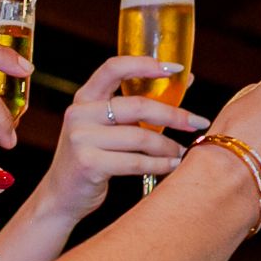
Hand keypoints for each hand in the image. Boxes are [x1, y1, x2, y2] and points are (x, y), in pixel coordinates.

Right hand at [33, 57, 208, 221]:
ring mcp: (81, 138)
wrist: (62, 196)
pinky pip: (136, 161)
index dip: (144, 64)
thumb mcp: (107, 127)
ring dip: (169, 146)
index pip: (113, 68)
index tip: (175, 68)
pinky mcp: (88, 163)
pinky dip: (159, 164)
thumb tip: (185, 83)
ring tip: (183, 152)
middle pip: (137, 105)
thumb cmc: (94, 158)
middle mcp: (79, 114)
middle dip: (174, 114)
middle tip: (198, 122)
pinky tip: (172, 166)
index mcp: (84, 98)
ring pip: (140, 137)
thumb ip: (138, 106)